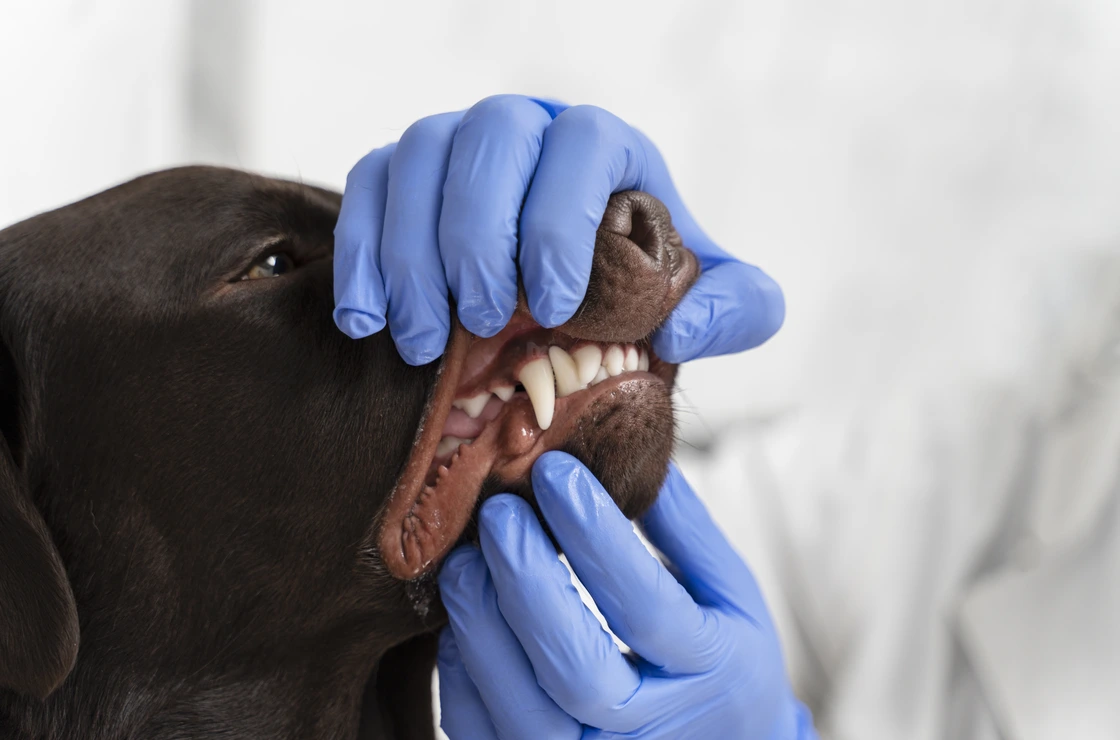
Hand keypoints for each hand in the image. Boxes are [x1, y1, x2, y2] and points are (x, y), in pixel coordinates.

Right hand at [333, 95, 784, 364]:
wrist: (578, 292)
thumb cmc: (643, 287)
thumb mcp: (712, 300)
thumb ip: (735, 308)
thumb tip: (683, 328)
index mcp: (605, 144)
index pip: (581, 145)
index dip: (561, 218)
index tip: (556, 303)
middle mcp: (529, 127)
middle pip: (488, 140)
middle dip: (479, 236)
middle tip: (486, 322)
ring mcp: (459, 142)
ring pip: (417, 157)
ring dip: (411, 253)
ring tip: (424, 343)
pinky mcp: (404, 173)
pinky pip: (367, 184)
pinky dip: (360, 252)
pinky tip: (367, 320)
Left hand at [436, 452, 816, 738]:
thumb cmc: (723, 660)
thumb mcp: (729, 594)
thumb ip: (685, 529)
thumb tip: (631, 452)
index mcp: (711, 670)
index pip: (645, 605)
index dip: (595, 535)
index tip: (554, 470)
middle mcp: (653, 729)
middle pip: (578, 671)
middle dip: (527, 584)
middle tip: (498, 512)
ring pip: (524, 715)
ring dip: (482, 630)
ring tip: (464, 562)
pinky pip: (487, 739)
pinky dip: (463, 680)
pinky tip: (461, 623)